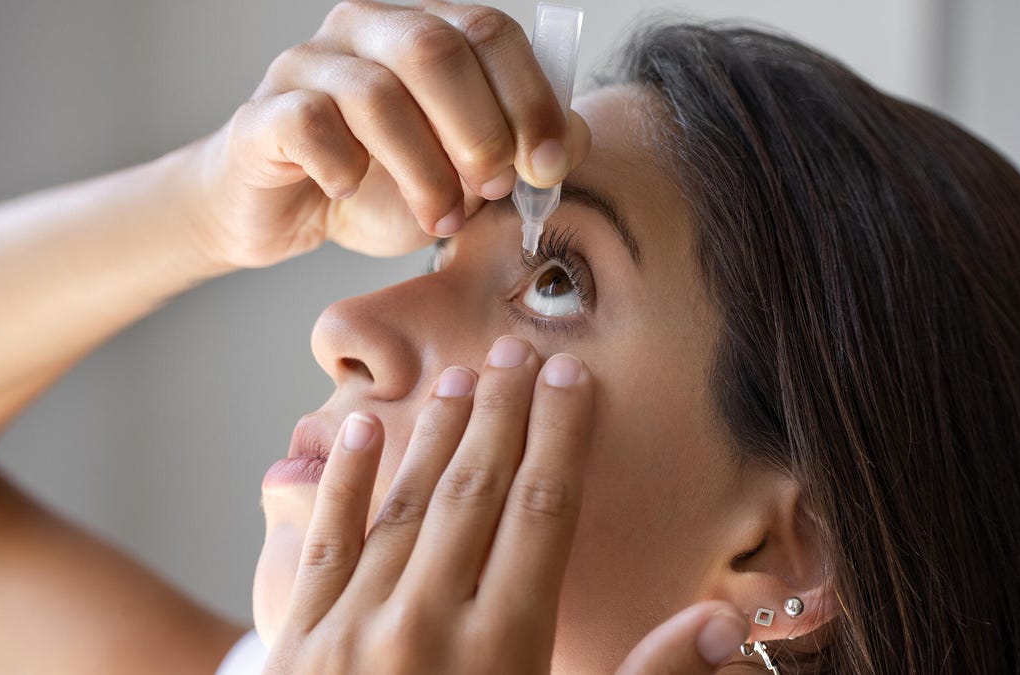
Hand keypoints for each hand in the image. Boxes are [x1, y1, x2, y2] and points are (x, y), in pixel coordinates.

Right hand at [186, 1, 590, 268]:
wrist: (286, 214)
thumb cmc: (383, 187)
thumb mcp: (468, 176)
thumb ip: (522, 152)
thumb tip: (573, 139)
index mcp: (425, 30)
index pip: (491, 32)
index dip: (530, 99)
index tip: (548, 166)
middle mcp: (366, 29)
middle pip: (435, 49)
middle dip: (480, 130)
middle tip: (493, 190)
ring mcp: (308, 64)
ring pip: (378, 94)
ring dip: (423, 170)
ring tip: (438, 220)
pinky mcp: (264, 112)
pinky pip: (311, 124)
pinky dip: (344, 167)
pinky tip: (353, 192)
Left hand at [262, 335, 749, 673]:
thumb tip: (720, 623)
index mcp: (502, 651)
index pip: (542, 515)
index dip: (562, 440)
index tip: (574, 382)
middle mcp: (426, 624)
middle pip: (476, 493)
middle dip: (504, 415)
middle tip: (519, 351)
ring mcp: (353, 629)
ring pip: (404, 505)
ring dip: (436, 435)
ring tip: (463, 377)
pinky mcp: (299, 642)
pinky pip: (322, 545)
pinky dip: (340, 484)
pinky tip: (355, 433)